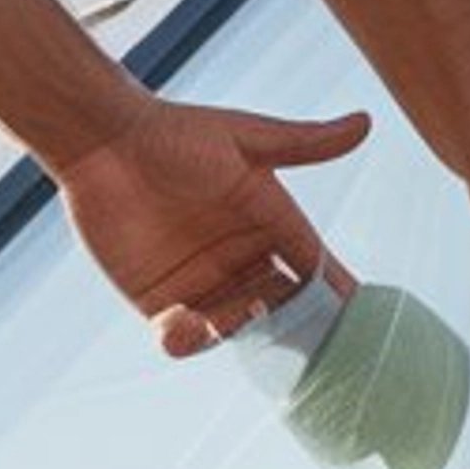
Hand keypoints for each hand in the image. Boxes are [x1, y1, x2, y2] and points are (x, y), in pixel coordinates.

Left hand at [53, 94, 370, 356]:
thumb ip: (305, 143)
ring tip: (224, 321)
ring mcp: (201, 283)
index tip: (361, 318)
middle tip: (304, 346)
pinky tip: (179, 325)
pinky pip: (180, 336)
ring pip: (233, 328)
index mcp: (268, 223)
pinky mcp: (158, 300)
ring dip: (234, 332)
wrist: (102, 141)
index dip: (335, 290)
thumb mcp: (246, 138)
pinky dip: (184, 340)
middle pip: (280, 306)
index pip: (312, 265)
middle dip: (294, 328)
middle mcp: (240, 259)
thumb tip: (366, 122)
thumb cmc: (175, 133)